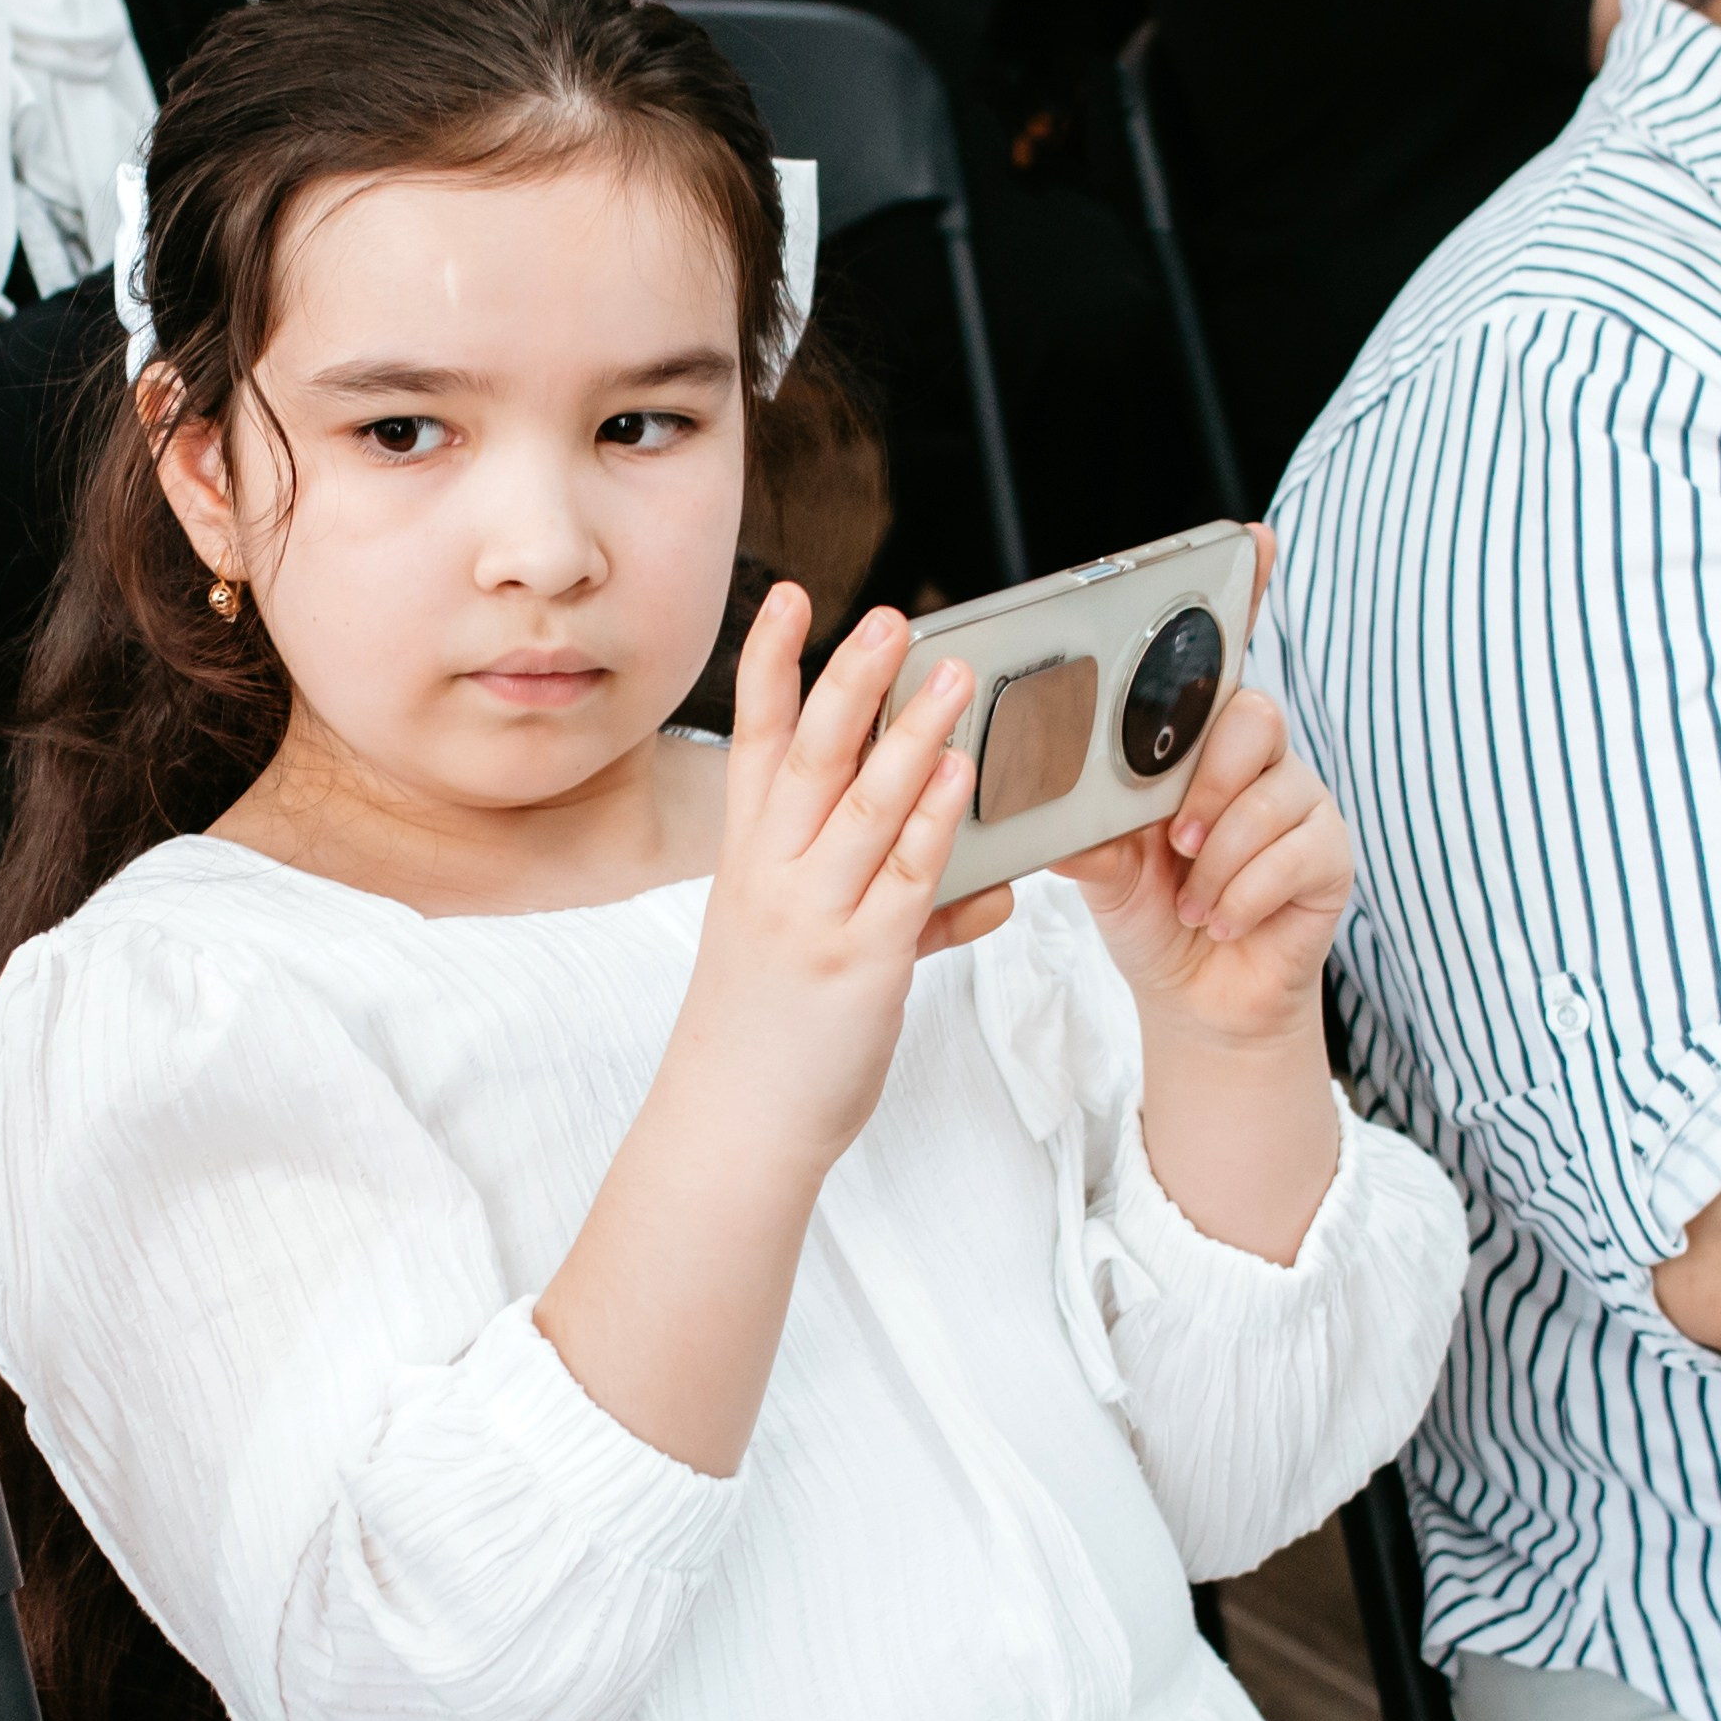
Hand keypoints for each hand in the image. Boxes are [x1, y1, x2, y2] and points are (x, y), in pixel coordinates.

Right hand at [674, 584, 1011, 1176]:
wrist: (737, 1122)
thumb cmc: (769, 1034)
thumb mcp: (810, 949)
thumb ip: (901, 908)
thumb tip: (983, 891)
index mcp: (749, 858)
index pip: (759, 741)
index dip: (774, 664)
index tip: (795, 597)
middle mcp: (774, 873)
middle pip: (813, 754)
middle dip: (851, 679)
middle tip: (892, 620)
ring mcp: (815, 913)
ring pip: (867, 803)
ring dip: (913, 732)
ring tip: (955, 674)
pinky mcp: (862, 960)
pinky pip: (908, 876)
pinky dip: (935, 821)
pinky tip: (960, 776)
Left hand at [1058, 547, 1349, 1052]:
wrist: (1196, 996)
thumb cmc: (1150, 912)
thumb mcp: (1100, 870)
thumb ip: (1085, 831)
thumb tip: (1049, 804)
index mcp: (1196, 741)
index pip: (1228, 654)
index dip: (1247, 591)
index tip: (1255, 539)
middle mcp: (1255, 757)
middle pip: (1254, 716)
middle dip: (1210, 780)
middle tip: (1175, 840)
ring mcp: (1299, 801)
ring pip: (1270, 793)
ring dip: (1218, 858)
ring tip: (1190, 897)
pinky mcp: (1329, 853)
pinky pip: (1293, 852)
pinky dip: (1242, 894)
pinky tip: (1222, 918)